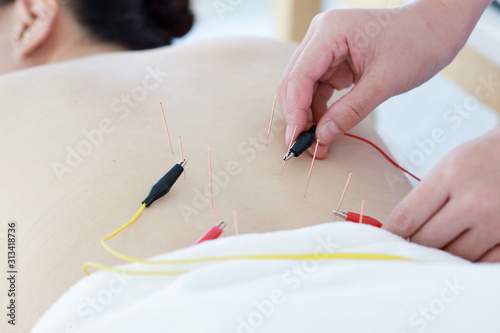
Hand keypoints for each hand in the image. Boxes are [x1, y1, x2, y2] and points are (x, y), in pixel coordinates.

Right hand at [277, 1, 477, 158]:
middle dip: (298, 116)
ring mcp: (325, 47)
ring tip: (318, 145)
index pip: (299, 76)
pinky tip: (324, 129)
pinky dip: (318, 111)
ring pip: (302, 88)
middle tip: (305, 148)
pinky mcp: (333, 60)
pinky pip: (317, 89)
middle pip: (294, 82)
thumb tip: (321, 137)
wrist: (436, 29)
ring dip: (307, 117)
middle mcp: (321, 36)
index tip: (296, 140)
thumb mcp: (384, 82)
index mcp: (331, 31)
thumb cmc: (417, 44)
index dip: (295, 111)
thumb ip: (350, 111)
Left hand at [383, 128, 499, 261]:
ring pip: (453, 257)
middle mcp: (474, 201)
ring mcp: (497, 222)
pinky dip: (469, 263)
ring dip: (441, 256)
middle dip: (415, 245)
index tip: (383, 241)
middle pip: (427, 241)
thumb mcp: (448, 167)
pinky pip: (482, 264)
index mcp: (451, 176)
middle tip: (411, 245)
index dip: (390, 233)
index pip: (408, 216)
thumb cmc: (481, 160)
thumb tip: (399, 232)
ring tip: (439, 246)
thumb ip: (424, 198)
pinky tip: (463, 253)